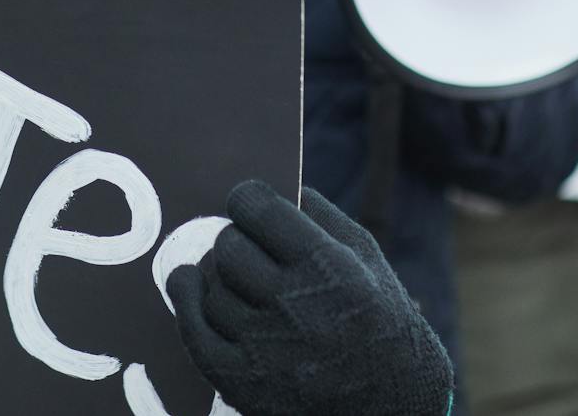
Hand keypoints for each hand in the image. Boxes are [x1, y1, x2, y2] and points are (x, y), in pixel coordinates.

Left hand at [167, 181, 452, 415]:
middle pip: (229, 247)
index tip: (248, 203)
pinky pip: (195, 331)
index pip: (257, 209)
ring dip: (220, 277)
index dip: (248, 199)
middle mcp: (296, 308)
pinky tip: (188, 285)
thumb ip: (320, 214)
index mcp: (328, 269)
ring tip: (240, 278)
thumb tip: (276, 183)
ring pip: (212, 289)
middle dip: (237, 239)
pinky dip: (186, 302)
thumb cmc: (378, 318)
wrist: (391, 403)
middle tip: (249, 247)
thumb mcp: (366, 257)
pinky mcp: (243, 383)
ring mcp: (266, 350)